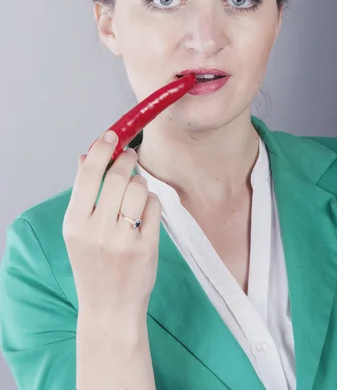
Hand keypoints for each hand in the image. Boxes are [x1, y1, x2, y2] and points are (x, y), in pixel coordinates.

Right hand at [63, 130, 161, 322]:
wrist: (109, 309)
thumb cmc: (94, 265)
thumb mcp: (78, 231)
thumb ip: (83, 194)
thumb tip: (86, 156)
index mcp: (74, 223)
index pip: (88, 174)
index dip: (102, 149)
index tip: (111, 135)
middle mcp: (96, 230)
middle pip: (118, 176)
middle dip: (127, 160)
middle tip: (131, 155)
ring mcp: (122, 239)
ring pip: (140, 189)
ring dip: (141, 184)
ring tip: (136, 195)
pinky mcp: (146, 247)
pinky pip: (155, 207)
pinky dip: (152, 204)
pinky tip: (145, 214)